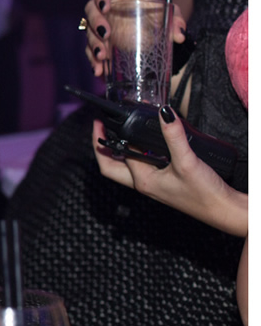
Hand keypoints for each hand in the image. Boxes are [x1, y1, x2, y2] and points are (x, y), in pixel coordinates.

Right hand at [83, 0, 185, 77]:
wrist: (152, 31)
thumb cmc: (155, 14)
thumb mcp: (167, 14)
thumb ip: (175, 20)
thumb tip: (179, 35)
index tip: (105, 7)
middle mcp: (105, 7)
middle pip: (91, 10)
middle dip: (96, 22)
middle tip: (106, 34)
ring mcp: (99, 24)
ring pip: (88, 31)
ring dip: (93, 43)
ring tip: (102, 56)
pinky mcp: (98, 41)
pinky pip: (90, 49)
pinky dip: (93, 60)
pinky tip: (98, 70)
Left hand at [93, 113, 246, 236]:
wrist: (225, 212)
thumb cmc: (206, 194)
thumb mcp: (187, 161)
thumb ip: (174, 136)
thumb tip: (164, 113)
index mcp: (142, 181)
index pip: (113, 157)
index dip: (104, 137)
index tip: (100, 120)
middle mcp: (144, 184)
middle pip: (111, 167)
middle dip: (102, 148)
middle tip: (100, 128)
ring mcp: (153, 186)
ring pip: (126, 168)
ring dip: (119, 151)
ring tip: (118, 131)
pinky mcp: (164, 184)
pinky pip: (143, 168)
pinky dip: (138, 155)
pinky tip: (147, 144)